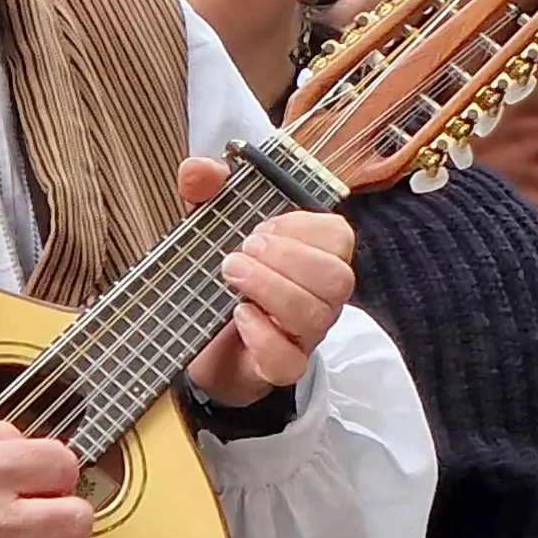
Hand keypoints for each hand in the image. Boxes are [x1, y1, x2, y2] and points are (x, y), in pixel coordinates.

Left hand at [177, 155, 358, 407]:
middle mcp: (318, 296)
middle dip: (288, 258)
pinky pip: (289, 359)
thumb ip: (208, 192)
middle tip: (242, 251)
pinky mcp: (281, 368)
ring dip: (271, 288)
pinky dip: (264, 335)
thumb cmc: (220, 277)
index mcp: (313, 256)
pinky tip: (239, 316)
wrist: (200, 343)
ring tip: (230, 274)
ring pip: (316, 315)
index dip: (304, 228)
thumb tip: (198, 170)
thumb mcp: (212, 225)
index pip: (339, 237)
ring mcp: (304, 335)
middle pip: (337, 278)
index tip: (262, 224)